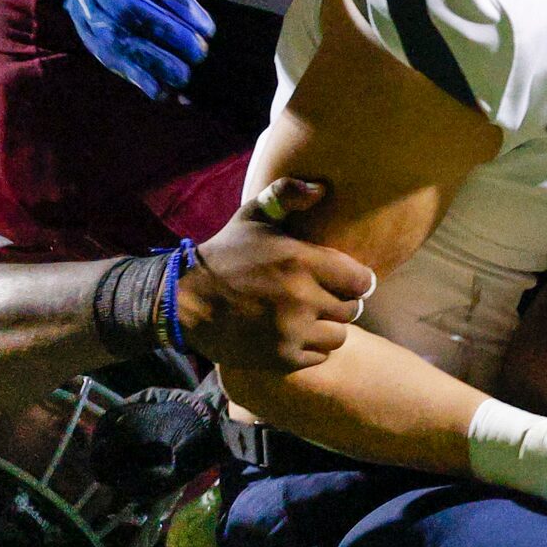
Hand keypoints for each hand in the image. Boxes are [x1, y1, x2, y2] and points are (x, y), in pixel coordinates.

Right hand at [62, 0, 215, 100]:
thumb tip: (187, 7)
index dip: (175, 0)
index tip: (206, 24)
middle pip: (126, 9)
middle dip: (167, 33)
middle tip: (200, 50)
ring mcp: (84, 9)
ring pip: (115, 38)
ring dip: (153, 60)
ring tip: (185, 75)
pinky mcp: (86, 34)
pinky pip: (108, 58)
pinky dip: (136, 76)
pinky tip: (161, 90)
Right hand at [176, 178, 376, 372]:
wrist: (185, 301)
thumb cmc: (226, 254)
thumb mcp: (253, 216)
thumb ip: (287, 194)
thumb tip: (321, 189)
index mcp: (301, 260)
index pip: (361, 280)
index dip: (357, 280)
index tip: (345, 280)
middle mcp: (301, 297)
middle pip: (351, 309)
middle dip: (340, 302)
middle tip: (321, 298)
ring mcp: (292, 331)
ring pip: (339, 335)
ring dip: (327, 327)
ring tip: (309, 318)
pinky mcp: (282, 357)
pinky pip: (319, 356)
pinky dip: (310, 348)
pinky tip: (293, 334)